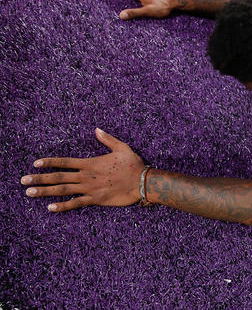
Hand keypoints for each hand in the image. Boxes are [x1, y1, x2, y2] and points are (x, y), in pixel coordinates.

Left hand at [21, 128, 144, 211]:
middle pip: (58, 177)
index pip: (65, 162)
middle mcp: (87, 176)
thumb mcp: (122, 147)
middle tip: (23, 180)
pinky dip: (63, 206)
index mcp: (90, 163)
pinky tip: (50, 208)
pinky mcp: (96, 200)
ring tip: (29, 193)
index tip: (36, 163)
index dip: (49, 162)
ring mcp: (90, 189)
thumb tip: (96, 130)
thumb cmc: (133, 164)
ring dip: (45, 191)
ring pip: (63, 190)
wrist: (143, 181)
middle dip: (39, 178)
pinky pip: (76, 203)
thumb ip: (107, 139)